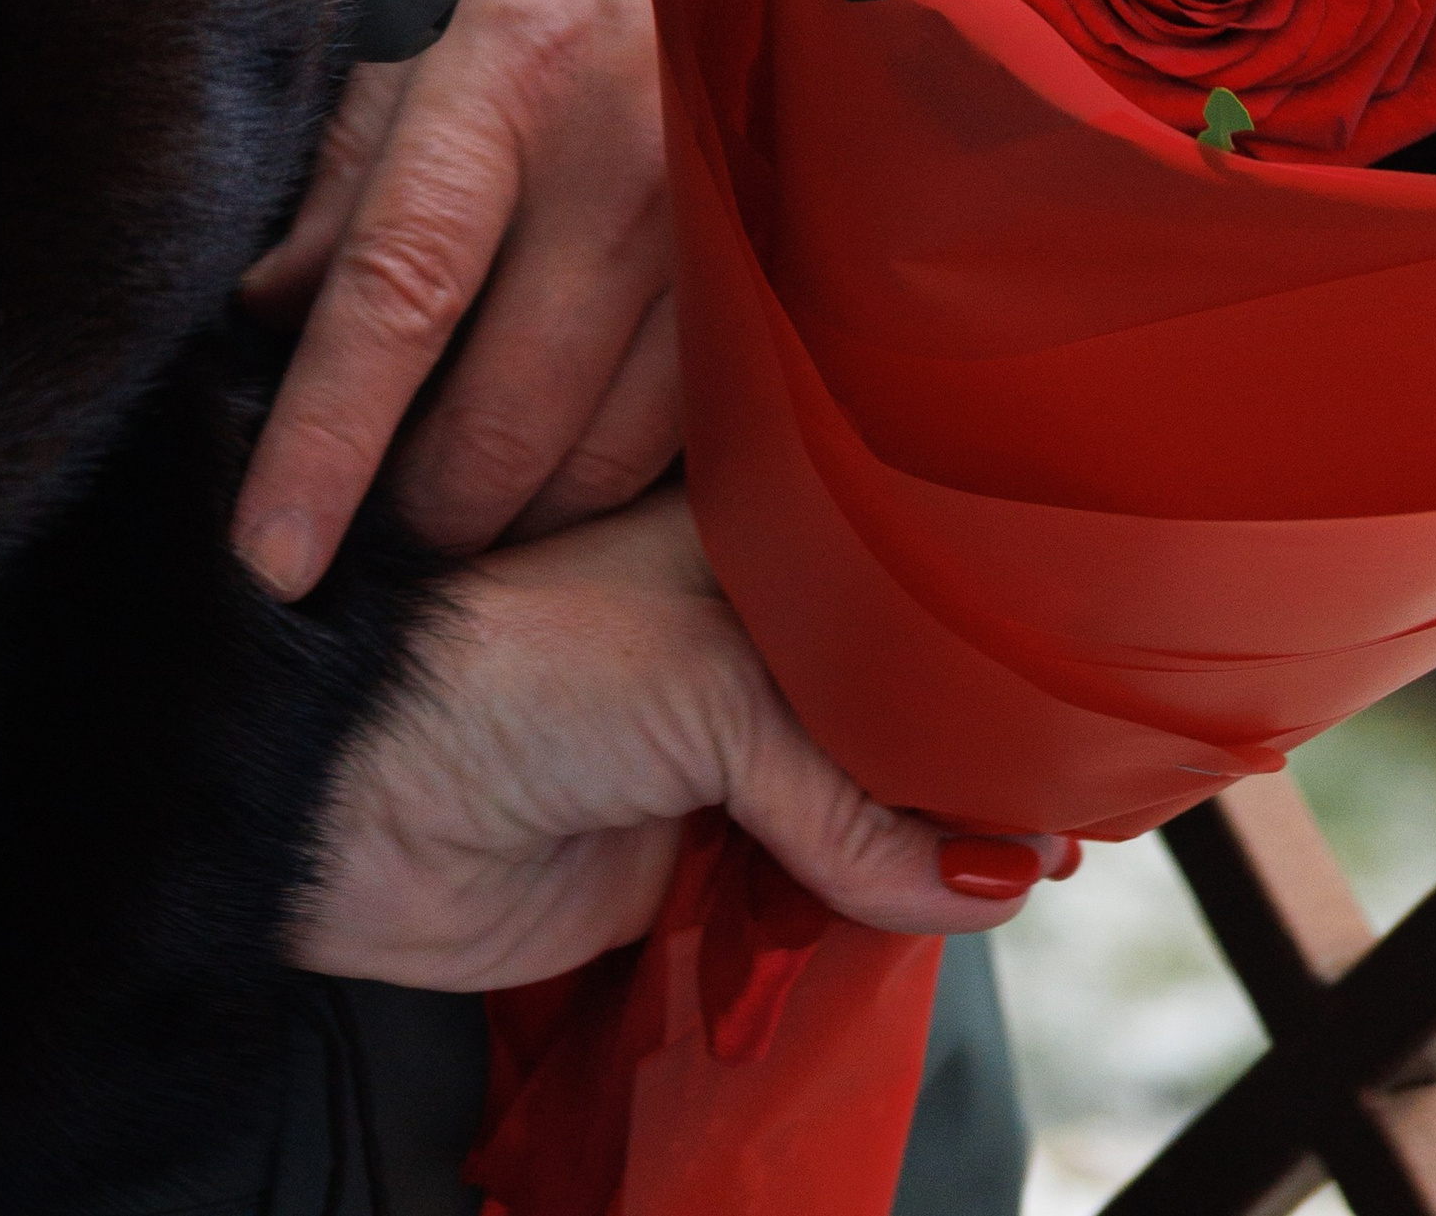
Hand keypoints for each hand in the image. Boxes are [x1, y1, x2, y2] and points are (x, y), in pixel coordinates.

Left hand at [234, 0, 677, 603]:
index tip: (269, 557)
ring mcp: (724, 214)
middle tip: (362, 521)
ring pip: (606, 453)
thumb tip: (270, 314)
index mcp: (514, 69)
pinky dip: (619, 468)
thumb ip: (347, 156)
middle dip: (420, 511)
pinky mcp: (791, 250)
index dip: (325, 442)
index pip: (398, 294)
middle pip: (504, 418)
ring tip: (457, 491)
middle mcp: (628, 157)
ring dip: (521, 508)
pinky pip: (699, 424)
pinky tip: (567, 451)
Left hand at [292, 492, 1066, 987]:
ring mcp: (722, 743)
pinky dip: (876, 910)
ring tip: (1039, 851)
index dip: (977, 605)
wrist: (347, 799)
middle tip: (1087, 771)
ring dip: (935, 836)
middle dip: (970, 738)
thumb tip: (996, 877)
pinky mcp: (698, 859)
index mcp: (740, 524)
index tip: (1087, 650)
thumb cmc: (507, 670)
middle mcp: (743, 621)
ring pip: (870, 795)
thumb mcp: (709, 687)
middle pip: (893, 685)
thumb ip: (852, 786)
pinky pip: (821, 891)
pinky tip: (950, 908)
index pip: (889, 556)